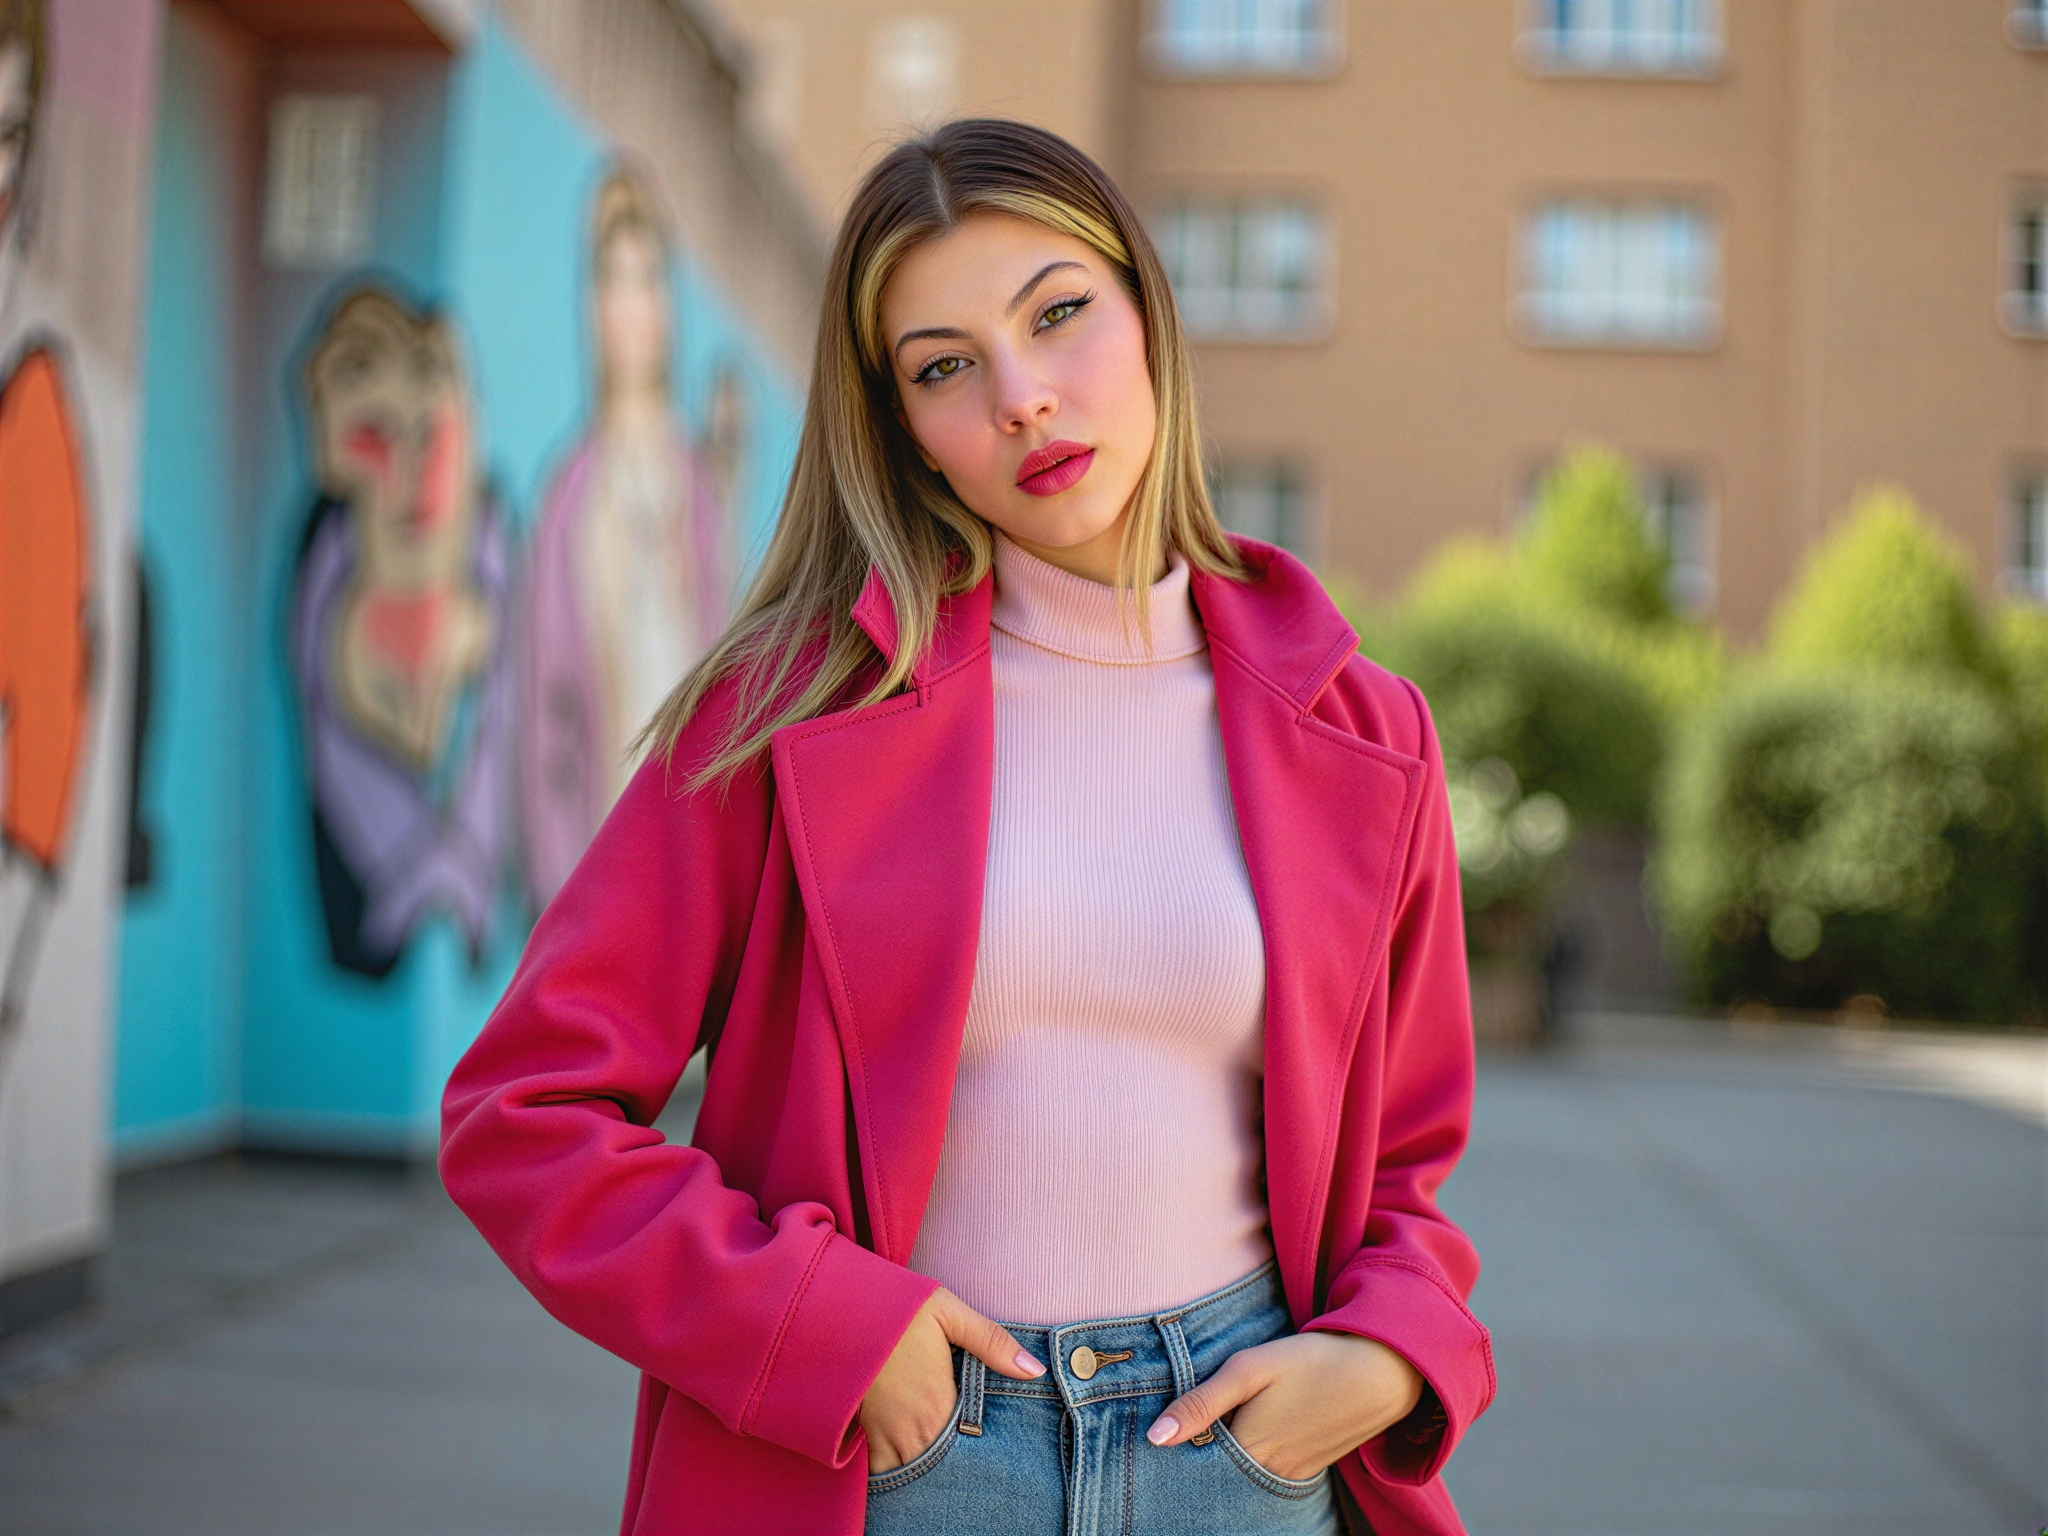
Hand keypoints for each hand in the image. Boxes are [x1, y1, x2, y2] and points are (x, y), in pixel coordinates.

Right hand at [859, 1287, 1046, 1473]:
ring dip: (924, 1472)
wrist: (835, 1304)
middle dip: (953, 1472)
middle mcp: (913, 1428)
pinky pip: (879, 1471)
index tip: (989, 1459)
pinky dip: (893, 1472)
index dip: (979, 1458)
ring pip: (909, 1475)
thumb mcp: (949, 1313)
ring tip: (941, 1469)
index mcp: (940, 1403)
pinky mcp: (863, 1432)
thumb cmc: (898, 1308)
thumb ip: (993, 1343)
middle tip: (968, 1474)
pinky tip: (908, 1461)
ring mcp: (885, 1434)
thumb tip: (1035, 1370)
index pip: (968, 1449)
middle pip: (939, 1470)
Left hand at [1144, 1333, 1424, 1481]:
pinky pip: (1269, 1475)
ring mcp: (1292, 1474)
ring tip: (1217, 1432)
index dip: (1178, 1451)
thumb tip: (1155, 1438)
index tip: (1160, 1437)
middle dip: (1200, 1461)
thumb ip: (1201, 1403)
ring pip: (1244, 1477)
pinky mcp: (1310, 1468)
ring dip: (1228, 1460)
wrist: (1379, 1371)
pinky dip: (1254, 1462)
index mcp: (1247, 1450)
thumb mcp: (1249, 1369)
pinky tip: (1251, 1437)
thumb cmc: (1310, 1362)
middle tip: (1183, 1436)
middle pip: (1220, 1476)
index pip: (1195, 1465)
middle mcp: (1268, 1473)